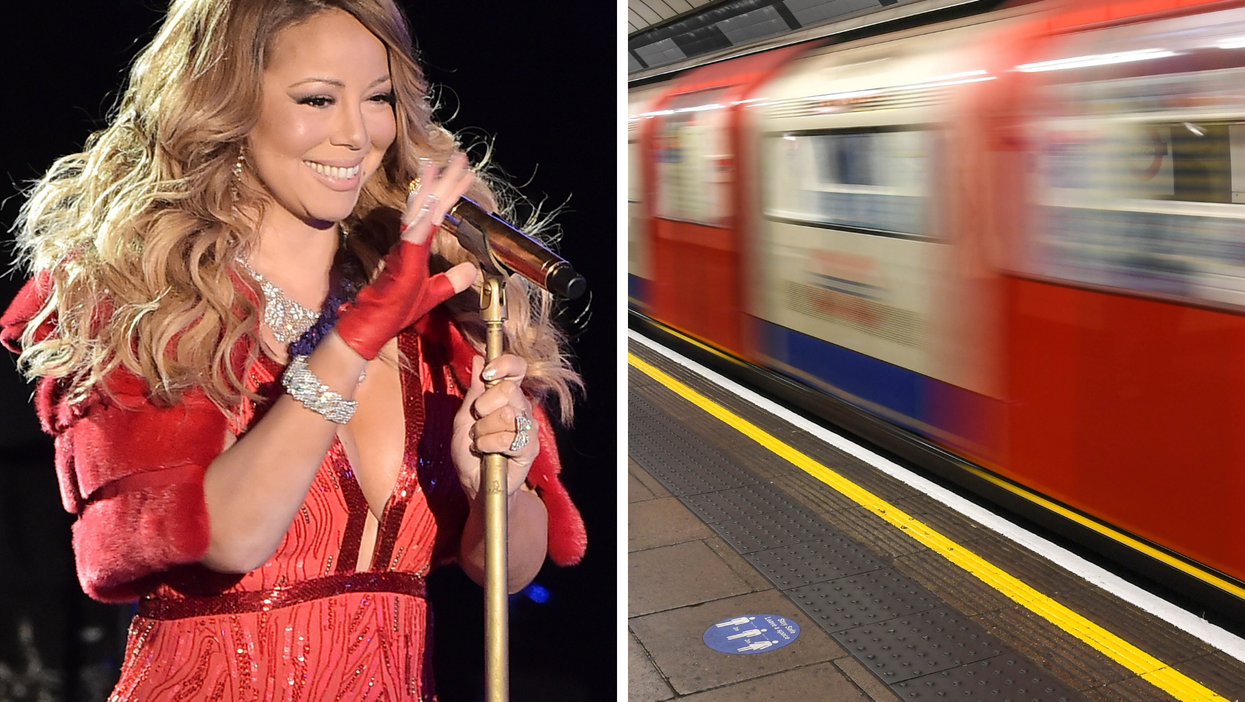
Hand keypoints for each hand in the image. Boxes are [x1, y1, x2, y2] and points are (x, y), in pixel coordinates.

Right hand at [335, 154, 477, 359]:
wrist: (369, 328)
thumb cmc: (394, 311)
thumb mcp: (433, 295)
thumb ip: (451, 282)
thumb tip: (472, 269)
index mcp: (416, 247)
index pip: (439, 213)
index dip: (452, 192)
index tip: (465, 172)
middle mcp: (409, 242)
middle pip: (431, 206)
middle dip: (447, 181)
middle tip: (461, 156)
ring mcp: (404, 250)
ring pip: (420, 213)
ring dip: (432, 189)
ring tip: (441, 164)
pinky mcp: (400, 263)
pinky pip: (412, 236)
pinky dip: (420, 218)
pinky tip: (428, 202)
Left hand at [452, 354, 539, 501]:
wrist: (475, 483)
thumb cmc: (469, 452)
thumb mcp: (464, 417)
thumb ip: (474, 391)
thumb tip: (478, 358)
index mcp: (506, 396)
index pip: (517, 368)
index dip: (506, 364)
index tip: (488, 372)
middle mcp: (521, 407)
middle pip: (508, 390)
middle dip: (484, 407)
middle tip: (477, 422)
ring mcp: (528, 427)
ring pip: (505, 415)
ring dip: (483, 430)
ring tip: (480, 441)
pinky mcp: (530, 448)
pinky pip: (508, 438)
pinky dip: (489, 444)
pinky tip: (487, 451)